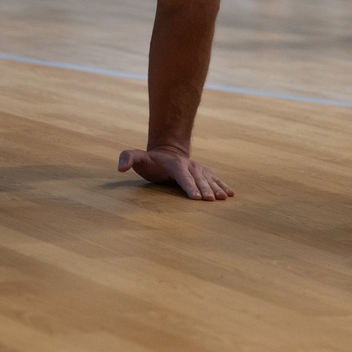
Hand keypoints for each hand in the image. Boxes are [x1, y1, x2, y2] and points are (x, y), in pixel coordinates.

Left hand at [118, 146, 233, 200]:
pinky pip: (215, 179)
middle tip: (210, 201)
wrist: (167, 150)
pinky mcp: (203, 173)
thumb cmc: (150, 160)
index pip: (183, 176)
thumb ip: (127, 158)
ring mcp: (198, 169)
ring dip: (216, 188)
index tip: (196, 198)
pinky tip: (230, 194)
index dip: (189, 186)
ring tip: (223, 198)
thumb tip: (120, 168)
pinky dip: (223, 185)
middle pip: (198, 179)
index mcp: (175, 164)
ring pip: (209, 179)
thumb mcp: (137, 157)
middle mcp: (189, 166)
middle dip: (205, 190)